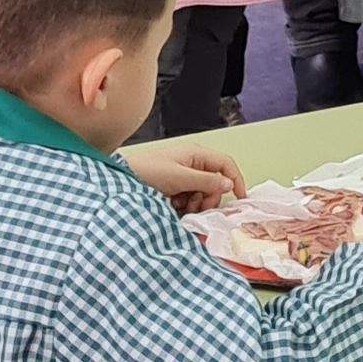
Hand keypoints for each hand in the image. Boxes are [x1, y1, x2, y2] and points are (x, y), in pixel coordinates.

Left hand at [126, 142, 246, 209]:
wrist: (123, 181)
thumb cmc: (148, 172)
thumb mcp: (180, 177)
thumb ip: (206, 181)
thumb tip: (228, 184)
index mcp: (196, 154)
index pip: (225, 164)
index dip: (235, 180)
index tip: (240, 198)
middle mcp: (192, 164)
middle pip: (216, 183)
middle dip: (209, 197)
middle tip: (197, 206)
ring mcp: (184, 176)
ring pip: (203, 193)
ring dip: (197, 203)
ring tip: (181, 206)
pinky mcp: (175, 188)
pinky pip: (190, 199)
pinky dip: (186, 205)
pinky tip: (174, 206)